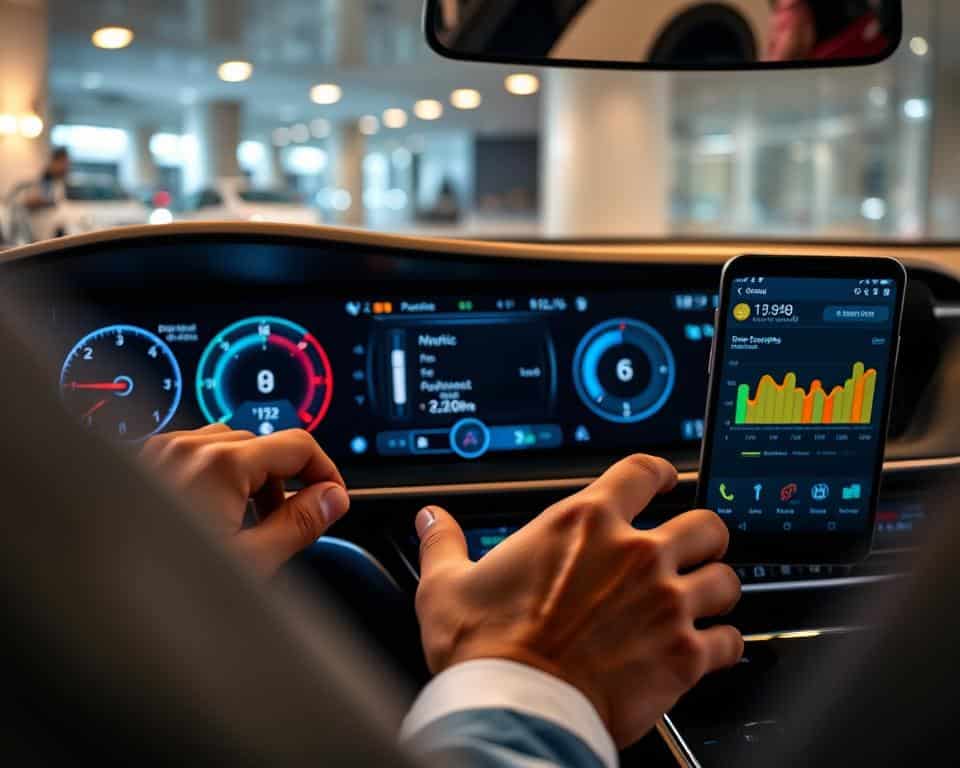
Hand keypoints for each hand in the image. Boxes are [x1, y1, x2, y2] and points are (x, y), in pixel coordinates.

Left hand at [141, 424, 349, 575]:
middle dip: (284, 480)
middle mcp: (186, 447)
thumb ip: (300, 524)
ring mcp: (158, 452)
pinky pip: (191, 454)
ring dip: (248, 476)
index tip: (332, 499)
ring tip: (245, 523)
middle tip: (287, 525)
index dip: (325, 472)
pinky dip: (213, 476)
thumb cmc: (164, 592)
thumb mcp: (251, 563)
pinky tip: (210, 517)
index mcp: (220, 465)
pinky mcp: (139, 463)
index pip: (298, 445)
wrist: (93, 603)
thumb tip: (333, 498)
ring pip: (227, 445)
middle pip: (263, 444)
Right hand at [413, 454, 741, 747]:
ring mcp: (666, 602)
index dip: (660, 472)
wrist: (515, 708)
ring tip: (704, 599)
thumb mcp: (449, 585)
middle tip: (691, 548)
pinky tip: (709, 649)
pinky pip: (730, 641)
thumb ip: (444, 544)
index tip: (664, 480)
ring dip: (716, 588)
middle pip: (705, 523)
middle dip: (702, 534)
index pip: (642, 471)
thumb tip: (431, 520)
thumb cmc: (484, 648)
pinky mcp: (683, 654)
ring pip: (726, 579)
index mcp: (584, 524)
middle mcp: (635, 555)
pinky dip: (724, 645)